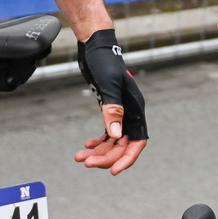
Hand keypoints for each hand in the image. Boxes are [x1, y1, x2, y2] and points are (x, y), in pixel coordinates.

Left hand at [73, 28, 147, 174]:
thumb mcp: (108, 85)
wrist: (94, 47)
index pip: (137, 141)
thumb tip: (116, 135)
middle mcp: (130, 112)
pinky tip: (86, 145)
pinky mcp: (109, 109)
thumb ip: (113, 110)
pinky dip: (97, 142)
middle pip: (122, 145)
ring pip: (113, 141)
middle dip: (105, 156)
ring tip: (79, 157)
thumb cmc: (104, 63)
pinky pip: (107, 133)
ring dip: (98, 152)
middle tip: (86, 163)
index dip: (127, 158)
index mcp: (135, 108)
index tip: (114, 171)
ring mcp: (120, 112)